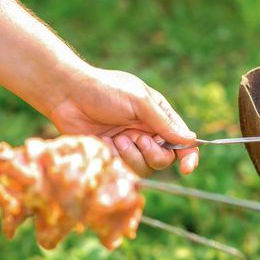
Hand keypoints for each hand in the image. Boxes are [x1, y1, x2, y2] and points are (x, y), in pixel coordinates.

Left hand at [46, 67, 198, 176]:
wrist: (67, 95)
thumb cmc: (105, 91)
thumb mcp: (139, 101)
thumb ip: (164, 123)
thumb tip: (191, 140)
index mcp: (159, 116)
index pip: (182, 141)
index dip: (188, 155)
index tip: (187, 168)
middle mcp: (147, 133)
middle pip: (165, 159)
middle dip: (154, 153)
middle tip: (138, 139)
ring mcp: (129, 145)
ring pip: (145, 167)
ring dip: (133, 155)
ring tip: (117, 139)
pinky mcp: (112, 155)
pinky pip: (123, 168)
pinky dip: (116, 157)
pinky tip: (105, 142)